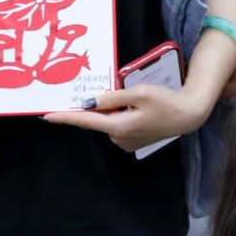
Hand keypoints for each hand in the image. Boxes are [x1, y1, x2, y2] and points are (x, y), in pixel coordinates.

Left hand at [44, 81, 213, 152]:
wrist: (188, 115)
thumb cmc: (166, 101)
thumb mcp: (138, 93)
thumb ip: (112, 96)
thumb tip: (90, 101)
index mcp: (118, 126)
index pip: (85, 120)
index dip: (65, 117)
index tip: (46, 116)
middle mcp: (118, 138)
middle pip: (98, 119)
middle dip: (100, 106)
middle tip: (119, 94)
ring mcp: (125, 142)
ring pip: (109, 121)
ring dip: (113, 110)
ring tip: (136, 101)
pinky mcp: (132, 142)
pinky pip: (118, 126)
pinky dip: (121, 116)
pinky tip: (138, 109)